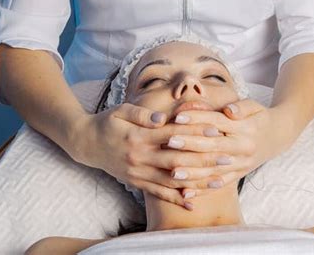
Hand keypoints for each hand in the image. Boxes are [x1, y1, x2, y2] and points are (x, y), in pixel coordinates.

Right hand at [67, 104, 232, 207]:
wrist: (86, 143)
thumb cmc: (108, 122)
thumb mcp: (122, 110)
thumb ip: (142, 113)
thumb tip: (161, 117)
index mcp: (139, 136)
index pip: (172, 134)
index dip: (195, 133)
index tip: (216, 131)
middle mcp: (140, 157)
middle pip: (177, 160)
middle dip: (204, 160)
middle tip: (227, 157)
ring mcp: (138, 173)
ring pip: (171, 181)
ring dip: (196, 182)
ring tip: (219, 181)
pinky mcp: (136, 183)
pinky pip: (158, 193)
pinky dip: (175, 199)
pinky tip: (192, 202)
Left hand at [163, 99, 296, 200]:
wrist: (278, 135)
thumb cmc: (259, 116)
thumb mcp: (253, 105)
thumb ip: (240, 107)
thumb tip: (229, 110)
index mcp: (245, 128)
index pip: (217, 123)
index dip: (197, 119)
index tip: (178, 117)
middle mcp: (243, 148)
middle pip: (213, 147)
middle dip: (189, 145)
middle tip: (169, 142)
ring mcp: (241, 164)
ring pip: (214, 171)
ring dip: (193, 173)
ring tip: (172, 173)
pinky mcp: (238, 175)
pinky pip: (219, 185)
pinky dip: (202, 190)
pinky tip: (186, 193)